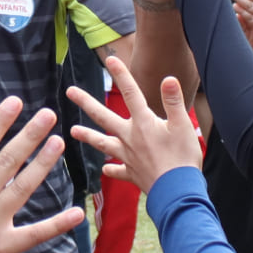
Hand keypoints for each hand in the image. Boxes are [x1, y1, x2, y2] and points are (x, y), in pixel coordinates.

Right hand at [0, 97, 82, 252]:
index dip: (0, 121)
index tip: (16, 102)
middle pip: (9, 160)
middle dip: (31, 135)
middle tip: (49, 115)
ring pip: (24, 188)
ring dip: (44, 164)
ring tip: (59, 143)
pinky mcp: (2, 247)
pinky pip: (34, 234)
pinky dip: (57, 225)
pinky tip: (76, 213)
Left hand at [66, 55, 200, 192]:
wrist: (177, 192)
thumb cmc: (183, 158)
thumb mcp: (183, 126)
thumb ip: (173, 102)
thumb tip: (168, 78)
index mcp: (144, 124)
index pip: (132, 93)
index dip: (122, 75)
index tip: (110, 59)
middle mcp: (130, 138)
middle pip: (104, 117)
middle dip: (86, 103)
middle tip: (70, 91)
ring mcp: (128, 157)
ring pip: (103, 144)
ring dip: (88, 137)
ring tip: (73, 131)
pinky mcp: (132, 174)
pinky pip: (118, 171)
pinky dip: (111, 169)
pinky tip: (105, 168)